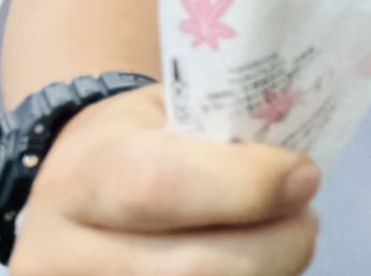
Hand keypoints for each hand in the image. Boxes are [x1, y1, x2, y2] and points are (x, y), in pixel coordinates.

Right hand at [10, 85, 319, 274]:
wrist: (71, 193)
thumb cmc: (138, 140)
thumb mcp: (169, 111)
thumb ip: (227, 130)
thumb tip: (298, 167)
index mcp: (84, 175)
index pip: (161, 188)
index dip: (248, 186)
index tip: (305, 176)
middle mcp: (64, 253)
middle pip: (193, 271)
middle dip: (276, 245)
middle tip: (306, 214)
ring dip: (271, 271)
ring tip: (283, 237)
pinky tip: (256, 262)